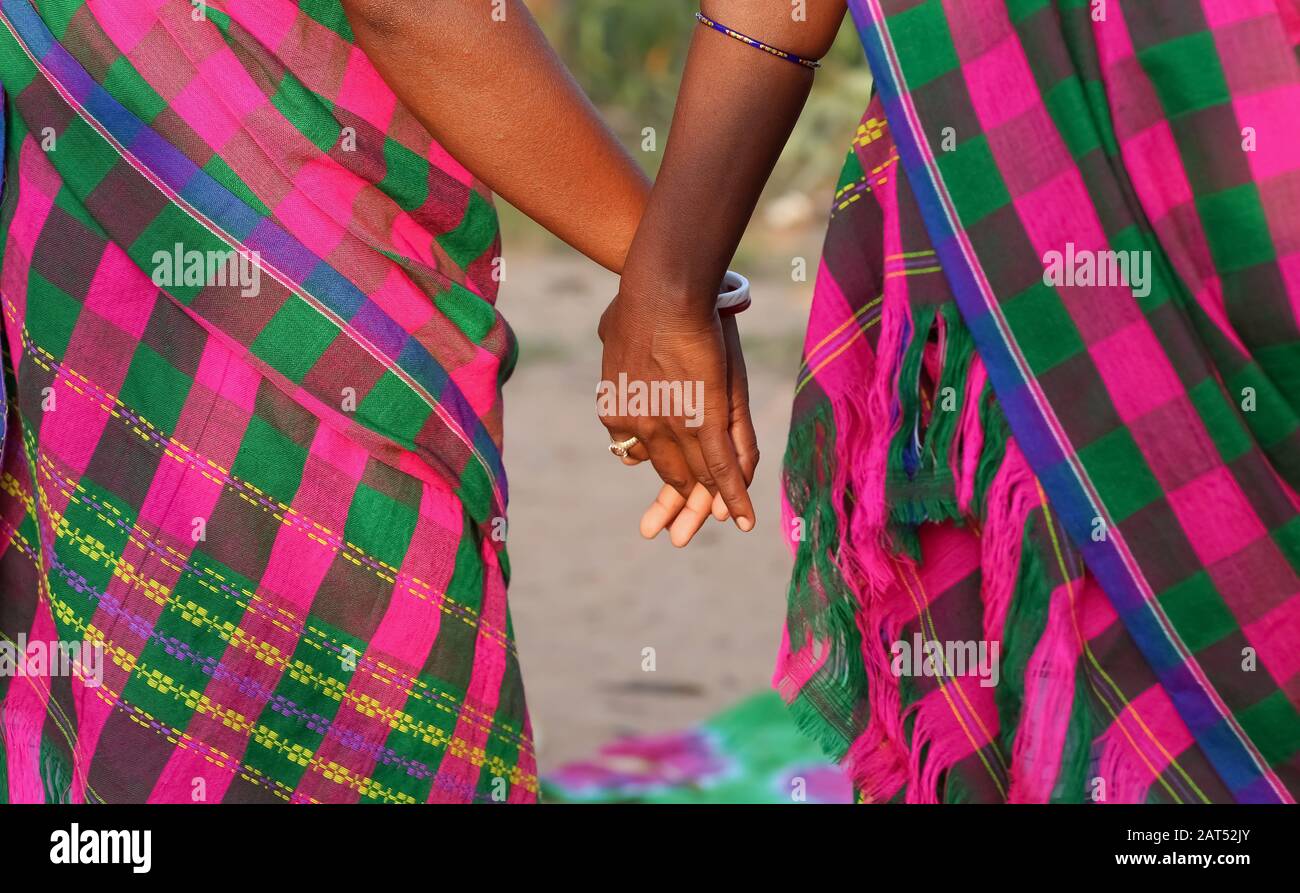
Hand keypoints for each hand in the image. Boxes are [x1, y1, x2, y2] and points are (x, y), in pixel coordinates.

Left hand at [597, 285, 757, 531]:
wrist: (659, 294)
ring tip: (693, 534)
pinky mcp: (706, 421)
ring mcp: (675, 428)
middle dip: (667, 504)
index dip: (648, 460)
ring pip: (692, 480)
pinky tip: (742, 522)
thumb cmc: (638, 303)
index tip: (650, 463)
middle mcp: (643, 429)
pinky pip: (722, 470)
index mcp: (618, 412)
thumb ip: (616, 345)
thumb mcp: (613, 329)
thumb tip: (607, 331)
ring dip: (697, 510)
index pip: (635, 450)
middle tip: (658, 531)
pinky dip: (734, 498)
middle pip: (663, 474)